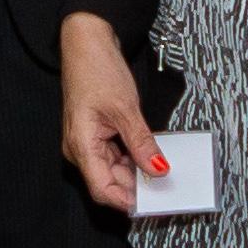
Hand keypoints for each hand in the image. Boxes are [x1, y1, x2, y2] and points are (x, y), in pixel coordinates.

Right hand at [55, 12, 161, 218]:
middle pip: (109, 183)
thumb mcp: (125, 108)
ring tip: (162, 170)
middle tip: (166, 189)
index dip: (127, 201)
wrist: (87, 43)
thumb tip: (158, 170)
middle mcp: (80, 149)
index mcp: (81, 146)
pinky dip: (133, 158)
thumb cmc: (97, 70)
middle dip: (136, 188)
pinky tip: (151, 156)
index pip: (102, 189)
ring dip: (136, 173)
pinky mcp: (96, 135)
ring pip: (114, 170)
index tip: (153, 204)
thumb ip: (142, 143)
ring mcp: (87, 142)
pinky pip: (115, 156)